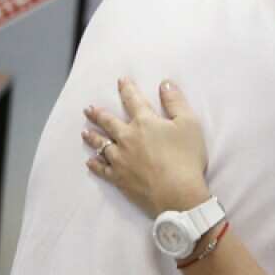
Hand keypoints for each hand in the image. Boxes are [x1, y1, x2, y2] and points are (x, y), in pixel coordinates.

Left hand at [83, 78, 209, 218]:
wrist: (177, 194)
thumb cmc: (186, 157)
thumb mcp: (189, 124)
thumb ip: (176, 102)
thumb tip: (164, 83)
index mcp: (144, 122)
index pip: (133, 100)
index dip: (127, 89)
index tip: (121, 81)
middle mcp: (127, 138)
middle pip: (109, 122)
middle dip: (98, 114)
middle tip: (88, 109)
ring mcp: (120, 159)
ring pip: (101, 145)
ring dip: (92, 137)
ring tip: (85, 132)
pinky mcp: (119, 178)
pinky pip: (102, 169)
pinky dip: (95, 164)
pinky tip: (90, 162)